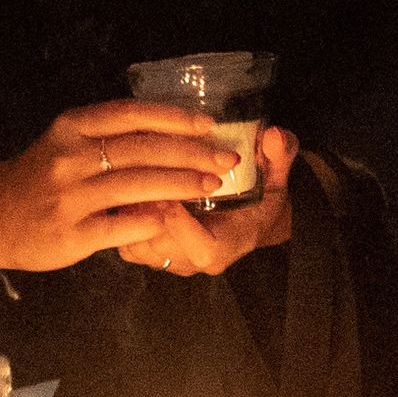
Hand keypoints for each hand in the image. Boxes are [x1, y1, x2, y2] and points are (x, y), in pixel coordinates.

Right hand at [0, 99, 239, 272]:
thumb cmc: (39, 176)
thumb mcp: (66, 141)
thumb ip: (109, 137)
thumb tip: (172, 134)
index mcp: (73, 126)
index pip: (132, 114)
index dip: (175, 117)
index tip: (209, 124)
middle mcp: (71, 156)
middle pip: (144, 150)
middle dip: (193, 154)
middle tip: (226, 159)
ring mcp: (70, 197)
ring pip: (139, 186)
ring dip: (184, 185)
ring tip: (213, 185)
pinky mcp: (71, 234)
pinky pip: (123, 226)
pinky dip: (153, 221)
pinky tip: (176, 219)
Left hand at [117, 126, 298, 277]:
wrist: (249, 220)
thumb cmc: (261, 198)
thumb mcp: (277, 177)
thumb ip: (279, 157)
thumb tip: (276, 136)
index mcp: (228, 244)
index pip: (204, 250)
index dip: (183, 227)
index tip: (172, 198)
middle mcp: (195, 260)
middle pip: (162, 248)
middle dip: (146, 214)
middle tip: (135, 182)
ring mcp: (170, 260)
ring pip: (138, 246)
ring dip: (128, 214)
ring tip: (123, 181)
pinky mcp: (151, 252)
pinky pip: (127, 241)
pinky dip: (120, 217)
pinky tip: (118, 187)